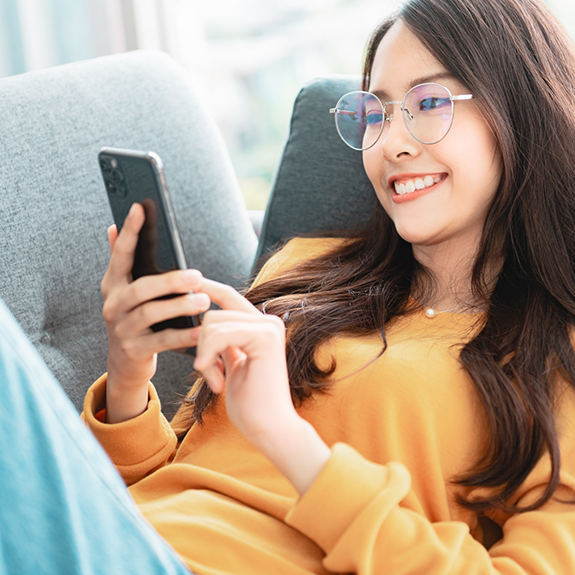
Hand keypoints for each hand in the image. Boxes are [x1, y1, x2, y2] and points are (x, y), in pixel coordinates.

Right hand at [100, 203, 210, 422]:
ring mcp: (122, 329)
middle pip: (141, 288)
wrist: (125, 364)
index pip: (120, 254)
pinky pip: (162, 340)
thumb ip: (122, 262)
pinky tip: (202, 330)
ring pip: (151, 313)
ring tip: (203, 300)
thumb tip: (111, 227)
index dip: (130, 231)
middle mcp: (113, 304)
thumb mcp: (125, 291)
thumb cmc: (135, 319)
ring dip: (179, 305)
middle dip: (169, 280)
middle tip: (196, 275)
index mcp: (114, 284)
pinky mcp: (134, 350)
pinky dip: (183, 336)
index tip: (141, 207)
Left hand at [191, 278, 331, 493]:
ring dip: (205, 355)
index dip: (206, 289)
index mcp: (260, 326)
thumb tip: (205, 319)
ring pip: (213, 322)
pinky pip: (220, 335)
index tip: (186, 280)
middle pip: (212, 313)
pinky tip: (216, 381)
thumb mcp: (230, 364)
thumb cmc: (250, 402)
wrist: (268, 427)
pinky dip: (209, 357)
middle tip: (209, 372)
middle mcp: (268, 322)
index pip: (228, 298)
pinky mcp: (266, 337)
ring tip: (216, 379)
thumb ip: (223, 340)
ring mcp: (269, 327)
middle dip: (201, 344)